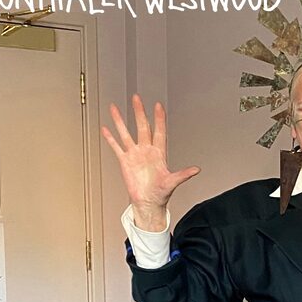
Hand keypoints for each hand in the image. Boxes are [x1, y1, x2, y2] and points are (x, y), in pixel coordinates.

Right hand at [101, 94, 199, 216]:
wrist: (148, 203)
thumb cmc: (161, 193)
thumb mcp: (172, 182)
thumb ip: (183, 174)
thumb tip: (196, 170)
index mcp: (159, 153)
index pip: (159, 131)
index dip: (159, 119)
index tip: (158, 106)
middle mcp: (146, 151)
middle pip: (142, 127)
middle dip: (139, 112)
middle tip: (136, 98)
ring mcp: (135, 155)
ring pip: (126, 133)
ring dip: (120, 121)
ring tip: (114, 108)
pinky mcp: (125, 161)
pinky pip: (116, 147)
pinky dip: (110, 138)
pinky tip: (106, 128)